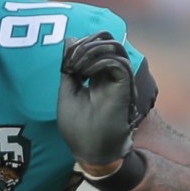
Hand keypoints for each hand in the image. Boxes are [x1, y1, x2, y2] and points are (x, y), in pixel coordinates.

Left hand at [57, 33, 137, 175]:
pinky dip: (100, 62)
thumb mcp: (67, 91)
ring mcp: (118, 80)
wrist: (90, 151)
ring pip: (115, 46)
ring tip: (77, 67)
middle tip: (71, 61)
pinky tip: (86, 75)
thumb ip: (69, 66)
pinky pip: (119, 62)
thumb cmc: (78, 127)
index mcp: (97, 74)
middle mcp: (110, 74)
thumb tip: (70, 39)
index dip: (78, 45)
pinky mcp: (124, 88)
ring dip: (93, 50)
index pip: (94, 44)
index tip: (65, 65)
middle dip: (86, 42)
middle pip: (107, 39)